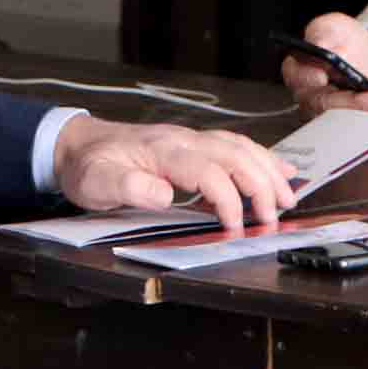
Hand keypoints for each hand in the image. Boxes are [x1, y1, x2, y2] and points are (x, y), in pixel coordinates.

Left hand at [51, 117, 297, 236]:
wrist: (79, 145)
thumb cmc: (89, 166)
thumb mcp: (97, 183)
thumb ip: (128, 187)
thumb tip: (163, 194)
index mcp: (163, 151)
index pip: (209, 171)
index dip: (228, 200)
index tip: (236, 228)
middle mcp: (183, 140)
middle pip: (235, 154)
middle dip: (261, 185)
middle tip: (275, 217)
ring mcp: (190, 139)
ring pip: (241, 146)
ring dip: (268, 170)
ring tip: (288, 197)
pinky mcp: (193, 145)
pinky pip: (235, 145)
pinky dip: (262, 157)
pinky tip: (281, 169)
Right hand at [280, 14, 367, 118]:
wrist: (362, 52)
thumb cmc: (341, 40)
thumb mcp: (333, 27)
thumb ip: (323, 33)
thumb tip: (322, 46)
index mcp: (299, 69)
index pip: (297, 76)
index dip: (308, 77)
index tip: (321, 76)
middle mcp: (310, 95)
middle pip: (323, 103)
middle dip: (348, 102)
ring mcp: (330, 110)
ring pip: (343, 119)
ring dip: (366, 112)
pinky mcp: (350, 119)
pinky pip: (363, 124)